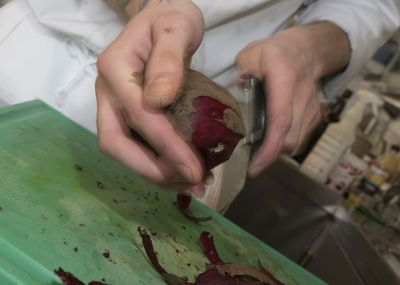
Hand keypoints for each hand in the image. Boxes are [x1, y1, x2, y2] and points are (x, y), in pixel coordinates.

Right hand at [96, 0, 204, 187]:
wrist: (162, 18)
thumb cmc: (171, 19)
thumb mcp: (176, 27)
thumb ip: (168, 59)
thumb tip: (158, 99)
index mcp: (115, 69)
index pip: (139, 116)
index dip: (166, 147)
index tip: (194, 169)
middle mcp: (107, 92)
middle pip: (116, 143)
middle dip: (152, 170)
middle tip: (191, 183)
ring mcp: (113, 105)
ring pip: (123, 150)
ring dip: (154, 173)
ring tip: (191, 183)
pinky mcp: (125, 115)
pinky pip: (134, 145)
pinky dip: (156, 163)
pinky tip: (181, 171)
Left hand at [236, 21, 349, 176]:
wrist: (309, 49)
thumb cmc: (275, 52)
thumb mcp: (251, 53)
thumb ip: (241, 71)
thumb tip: (235, 92)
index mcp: (285, 82)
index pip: (280, 121)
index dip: (269, 148)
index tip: (254, 168)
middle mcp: (303, 99)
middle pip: (290, 139)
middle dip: (269, 154)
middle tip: (249, 157)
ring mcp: (313, 109)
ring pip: (296, 142)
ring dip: (277, 150)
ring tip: (259, 148)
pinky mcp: (315, 116)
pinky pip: (301, 138)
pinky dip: (285, 143)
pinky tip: (272, 137)